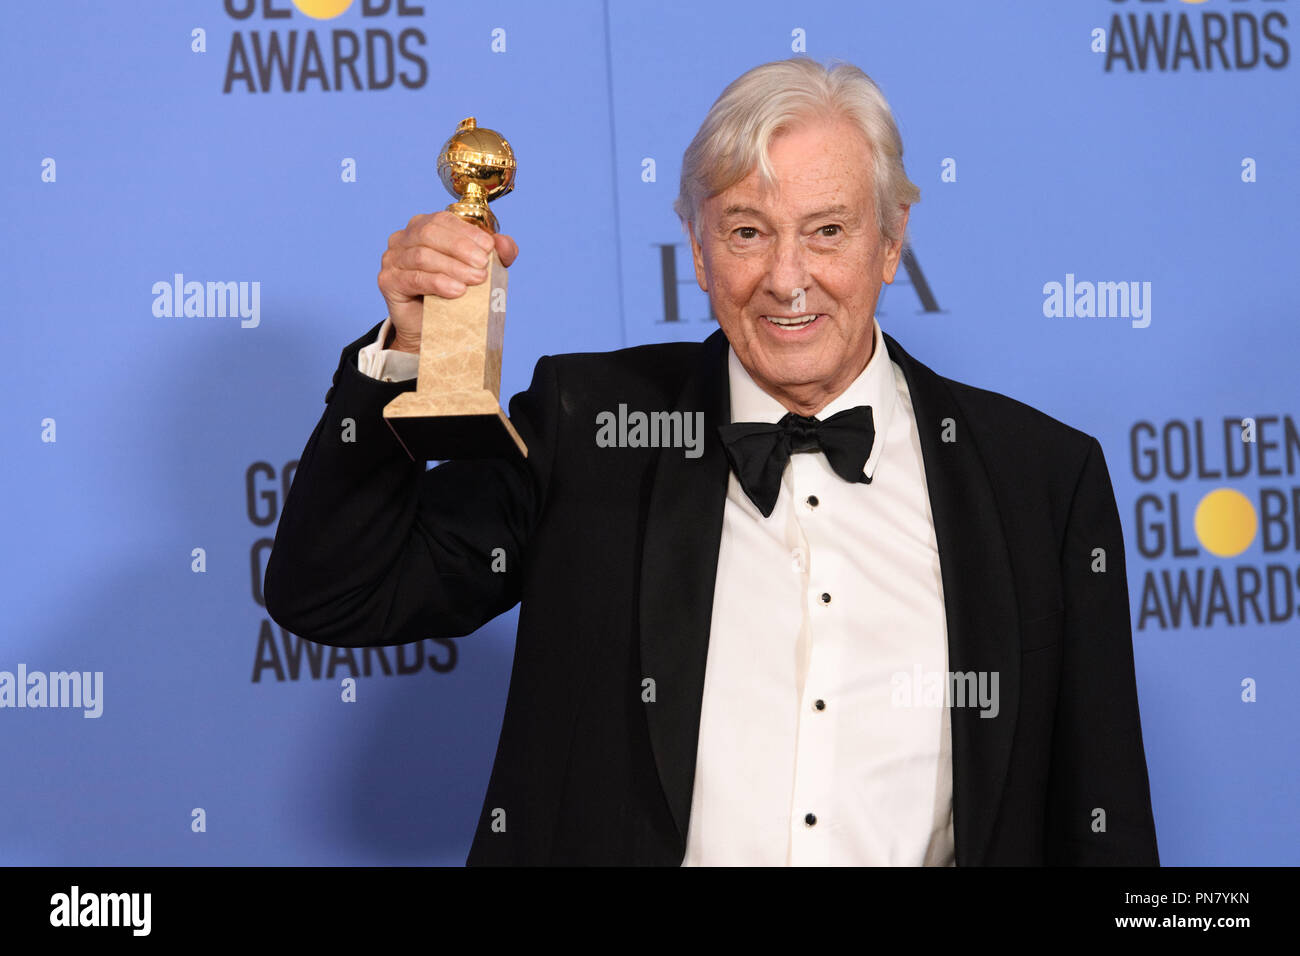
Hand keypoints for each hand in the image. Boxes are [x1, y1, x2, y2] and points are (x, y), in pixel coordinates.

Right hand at [377, 210, 519, 352]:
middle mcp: (404, 238)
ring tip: (476, 280)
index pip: (443, 219)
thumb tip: (505, 243)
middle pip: (430, 233)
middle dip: (461, 248)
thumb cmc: (454, 293)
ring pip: (422, 256)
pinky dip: (437, 283)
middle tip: (483, 266)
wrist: (432, 328)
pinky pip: (413, 278)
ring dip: (453, 267)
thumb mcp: (480, 269)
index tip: (489, 248)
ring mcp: (392, 258)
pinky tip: (456, 290)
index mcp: (424, 226)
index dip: (467, 232)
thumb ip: (497, 254)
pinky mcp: (387, 281)